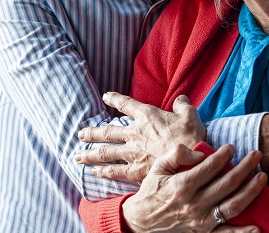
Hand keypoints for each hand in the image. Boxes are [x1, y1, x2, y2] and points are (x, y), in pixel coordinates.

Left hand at [75, 93, 204, 180]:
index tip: (106, 96)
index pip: (127, 104)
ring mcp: (133, 152)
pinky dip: (103, 172)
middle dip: (93, 132)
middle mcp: (135, 133)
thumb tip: (181, 98)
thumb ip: (182, 105)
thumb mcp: (190, 114)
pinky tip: (94, 172)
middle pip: (108, 131)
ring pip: (105, 152)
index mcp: (147, 116)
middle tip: (81, 134)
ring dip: (90, 154)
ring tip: (78, 156)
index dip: (115, 99)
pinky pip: (115, 171)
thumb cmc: (190, 135)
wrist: (189, 158)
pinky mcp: (136, 170)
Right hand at [122, 144, 266, 232]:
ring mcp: (200, 221)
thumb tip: (200, 153)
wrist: (141, 222)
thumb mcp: (158, 168)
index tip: (232, 146)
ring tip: (263, 176)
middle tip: (258, 154)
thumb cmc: (152, 191)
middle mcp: (194, 204)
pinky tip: (258, 227)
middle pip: (227, 184)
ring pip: (232, 206)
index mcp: (182, 186)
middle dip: (246, 167)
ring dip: (251, 191)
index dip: (224, 154)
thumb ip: (177, 154)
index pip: (210, 167)